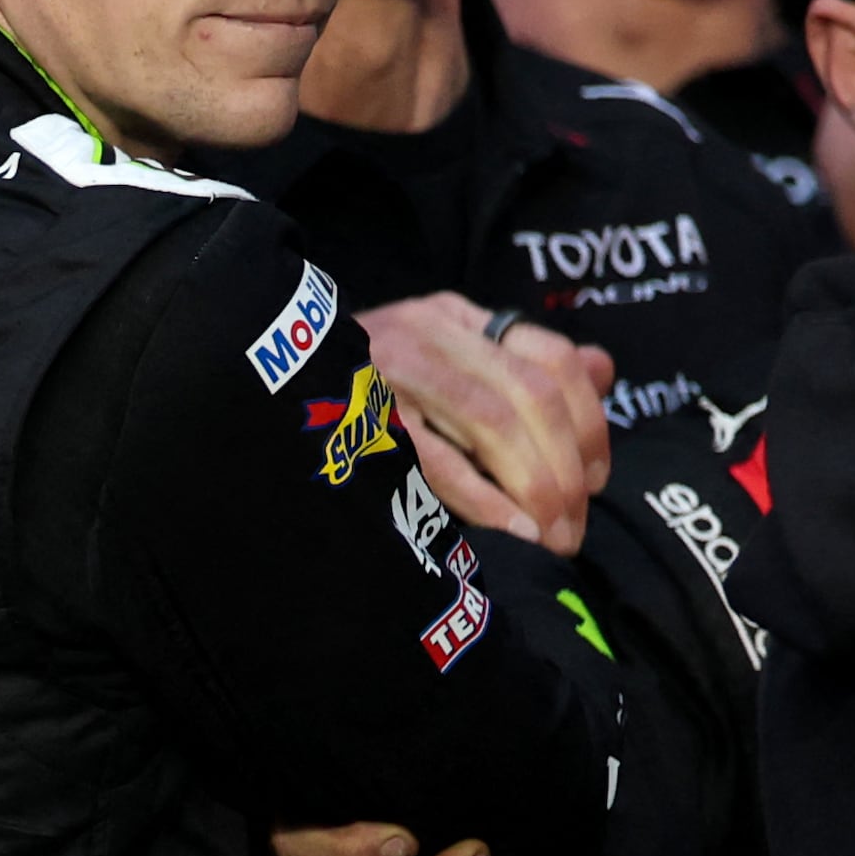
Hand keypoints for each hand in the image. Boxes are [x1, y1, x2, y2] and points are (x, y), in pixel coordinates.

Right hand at [359, 293, 610, 553]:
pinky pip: (431, 456)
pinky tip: (510, 529)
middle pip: (531, 395)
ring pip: (491, 421)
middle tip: (575, 528)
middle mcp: (427, 333)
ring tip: (551, 537)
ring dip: (535, 486)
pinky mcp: (352, 414)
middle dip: (567, 468)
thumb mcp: (448, 362)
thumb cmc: (364, 389)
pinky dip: (480, 496)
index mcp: (455, 318)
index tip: (598, 478)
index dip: (589, 422)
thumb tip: (604, 370)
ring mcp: (386, 369)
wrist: (250, 384)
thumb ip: (528, 367)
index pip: (552, 358)